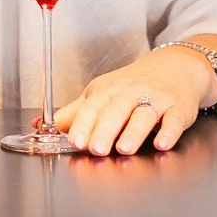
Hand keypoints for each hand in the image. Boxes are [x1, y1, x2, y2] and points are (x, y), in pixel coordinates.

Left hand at [54, 45, 215, 155]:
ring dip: (134, 131)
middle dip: (105, 129)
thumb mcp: (101, 94)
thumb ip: (73, 113)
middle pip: (116, 111)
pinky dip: (169, 132)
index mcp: (107, 91)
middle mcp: (130, 93)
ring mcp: (156, 100)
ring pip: (144, 115)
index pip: (92, 108)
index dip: (82, 124)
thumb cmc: (131, 85)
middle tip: (97, 149)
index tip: (74, 141)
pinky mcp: (178, 108)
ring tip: (125, 148)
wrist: (174, 67)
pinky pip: (174, 120)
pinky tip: (162, 143)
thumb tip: (39, 126)